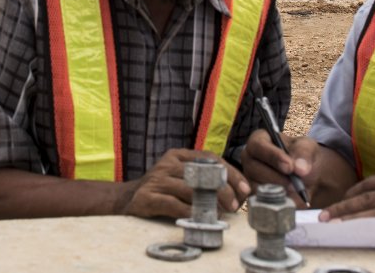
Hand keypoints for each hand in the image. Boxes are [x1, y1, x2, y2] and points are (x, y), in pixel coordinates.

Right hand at [121, 148, 250, 219]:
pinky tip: (200, 219)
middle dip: (223, 190)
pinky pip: (173, 205)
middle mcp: (167, 163)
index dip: (230, 173)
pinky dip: (189, 213)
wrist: (128, 198)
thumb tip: (238, 192)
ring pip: (189, 189)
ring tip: (221, 214)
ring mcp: (156, 179)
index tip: (245, 189)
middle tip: (235, 206)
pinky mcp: (148, 197)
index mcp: (178, 155)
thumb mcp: (182, 177)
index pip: (210, 158)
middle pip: (202, 173)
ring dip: (208, 204)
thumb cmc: (163, 189)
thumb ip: (204, 179)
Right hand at [241, 131, 318, 205]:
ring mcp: (249, 176)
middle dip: (276, 177)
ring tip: (295, 192)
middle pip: (254, 168)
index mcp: (259, 139)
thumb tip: (300, 168)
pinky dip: (277, 202)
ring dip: (277, 191)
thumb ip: (304, 154)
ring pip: (256, 186)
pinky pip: (260, 200)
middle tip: (295, 184)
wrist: (306, 176)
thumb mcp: (308, 148)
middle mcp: (249, 156)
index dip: (273, 156)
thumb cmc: (302, 156)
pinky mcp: (253, 194)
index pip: (258, 145)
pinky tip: (290, 200)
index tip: (290, 167)